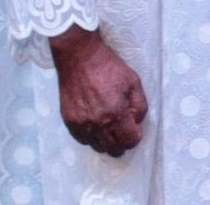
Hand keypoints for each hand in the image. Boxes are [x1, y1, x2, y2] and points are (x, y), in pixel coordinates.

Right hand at [50, 26, 146, 157]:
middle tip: (124, 132)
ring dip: (106, 141)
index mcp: (116, 113)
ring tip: (109, 127)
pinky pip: (82, 139)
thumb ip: (140, 106)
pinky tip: (96, 125)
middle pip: (113, 149)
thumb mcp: (134, 83)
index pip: (129, 141)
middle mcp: (97, 122)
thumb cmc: (109, 68)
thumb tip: (137, 123)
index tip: (135, 130)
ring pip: (97, 146)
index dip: (135, 138)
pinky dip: (91, 137)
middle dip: (122, 144)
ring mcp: (81, 123)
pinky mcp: (69, 121)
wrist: (79, 59)